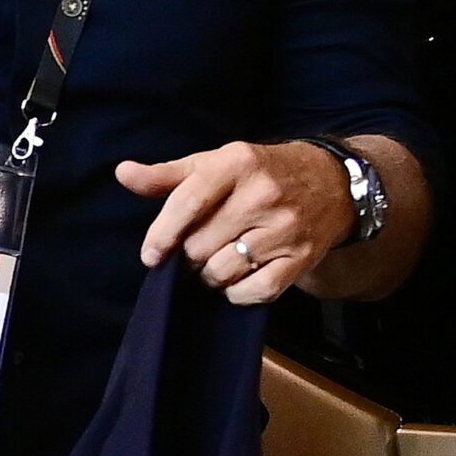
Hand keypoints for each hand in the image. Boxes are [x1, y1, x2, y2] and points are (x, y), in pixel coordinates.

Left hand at [116, 140, 354, 305]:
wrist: (332, 183)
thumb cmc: (260, 173)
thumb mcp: (214, 163)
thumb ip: (167, 175)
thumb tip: (122, 173)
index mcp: (236, 163)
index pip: (187, 203)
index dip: (162, 235)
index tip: (151, 256)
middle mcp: (263, 194)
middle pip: (200, 245)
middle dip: (189, 256)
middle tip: (196, 251)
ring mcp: (286, 228)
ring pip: (223, 271)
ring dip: (210, 276)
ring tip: (215, 263)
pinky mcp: (302, 258)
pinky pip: (255, 291)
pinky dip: (238, 293)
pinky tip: (237, 280)